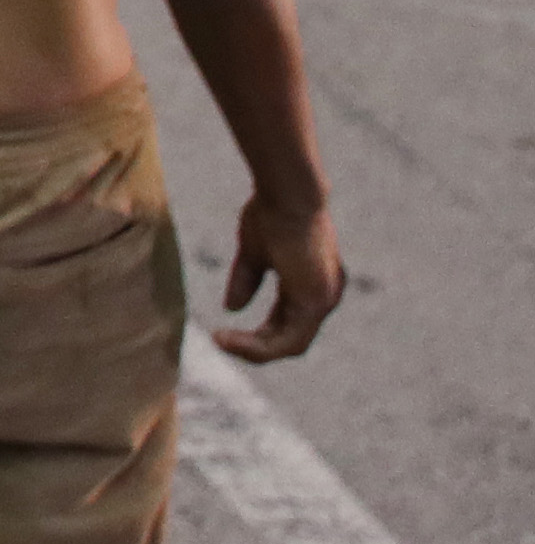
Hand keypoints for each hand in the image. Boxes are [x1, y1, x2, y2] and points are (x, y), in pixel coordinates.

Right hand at [213, 195, 343, 361]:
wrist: (288, 194)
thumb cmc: (272, 212)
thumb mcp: (253, 252)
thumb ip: (246, 280)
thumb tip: (233, 308)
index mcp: (312, 284)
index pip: (286, 323)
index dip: (258, 334)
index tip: (224, 332)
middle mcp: (324, 297)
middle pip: (289, 339)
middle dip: (254, 346)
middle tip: (220, 341)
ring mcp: (323, 302)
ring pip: (290, 345)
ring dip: (254, 350)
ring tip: (220, 342)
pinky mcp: (315, 303)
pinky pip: (289, 340)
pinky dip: (260, 346)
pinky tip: (232, 339)